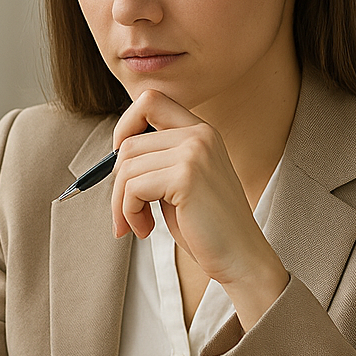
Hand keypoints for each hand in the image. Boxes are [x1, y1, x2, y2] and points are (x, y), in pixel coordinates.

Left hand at [110, 90, 288, 324]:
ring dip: (121, 203)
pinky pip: (132, 188)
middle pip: (129, 143)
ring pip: (126, 167)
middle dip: (117, 183)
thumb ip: (158, 159)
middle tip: (127, 212)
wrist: (240, 256)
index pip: (150, 99)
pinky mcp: (186, 177)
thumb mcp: (181, 181)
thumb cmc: (207, 226)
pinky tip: (145, 229)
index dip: (125, 125)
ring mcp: (194, 152)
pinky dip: (128, 212)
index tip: (121, 160)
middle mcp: (199, 134)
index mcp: (200, 131)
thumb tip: (115, 155)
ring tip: (138, 224)